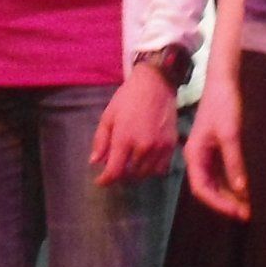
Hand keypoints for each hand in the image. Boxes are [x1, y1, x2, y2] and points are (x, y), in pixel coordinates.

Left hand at [90, 63, 177, 184]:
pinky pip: (161, 169)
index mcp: (124, 139)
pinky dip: (152, 169)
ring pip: (146, 174)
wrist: (155, 85)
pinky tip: (145, 161)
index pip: (114, 172)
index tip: (100, 181)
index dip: (105, 180)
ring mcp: (159, 148)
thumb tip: (94, 162)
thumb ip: (100, 141)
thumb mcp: (108, 117)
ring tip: (130, 165)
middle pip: (130, 175)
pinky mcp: (171, 146)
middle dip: (120, 175)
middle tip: (116, 168)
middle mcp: (142, 147)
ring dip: (135, 173)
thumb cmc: (127, 99)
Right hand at [183, 72, 248, 219]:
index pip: (202, 189)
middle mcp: (197, 158)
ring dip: (229, 195)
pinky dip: (231, 184)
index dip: (219, 204)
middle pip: (208, 189)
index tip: (239, 212)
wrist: (223, 81)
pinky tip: (245, 190)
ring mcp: (205, 154)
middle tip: (247, 213)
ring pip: (215, 183)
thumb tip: (241, 190)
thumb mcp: (230, 134)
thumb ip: (234, 163)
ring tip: (248, 206)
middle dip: (226, 203)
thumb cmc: (223, 105)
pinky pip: (221, 174)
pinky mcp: (215, 149)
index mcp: (194, 155)